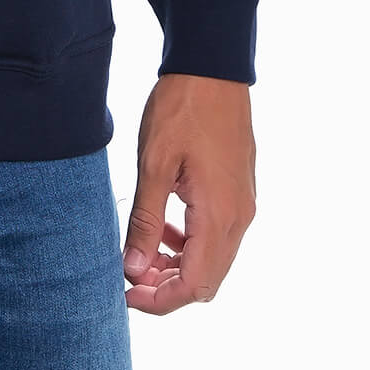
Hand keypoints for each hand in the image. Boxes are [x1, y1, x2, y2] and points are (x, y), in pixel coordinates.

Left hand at [121, 73, 256, 313]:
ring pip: (214, 260)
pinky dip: (191, 244)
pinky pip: (219, 236)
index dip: (159, 300)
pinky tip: (165, 226)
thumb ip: (146, 220)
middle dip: (167, 288)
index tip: (126, 294)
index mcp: (219, 216)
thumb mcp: (155, 163)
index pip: (194, 285)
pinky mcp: (240, 192)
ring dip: (179, 266)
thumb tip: (134, 268)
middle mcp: (240, 218)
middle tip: (129, 275)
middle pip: (207, 280)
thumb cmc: (182, 109)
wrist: (213, 69)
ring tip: (141, 252)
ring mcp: (244, 205)